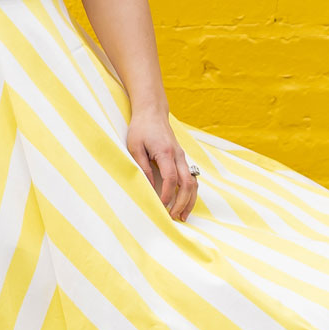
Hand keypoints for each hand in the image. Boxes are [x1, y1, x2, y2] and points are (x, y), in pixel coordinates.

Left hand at [126, 105, 196, 222]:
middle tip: (174, 217)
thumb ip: (143, 168)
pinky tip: (184, 203)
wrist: (152, 111)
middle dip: (182, 203)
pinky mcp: (182, 158)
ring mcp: (182, 157)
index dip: (167, 196)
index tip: (160, 207)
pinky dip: (190, 192)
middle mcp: (178, 155)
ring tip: (182, 216)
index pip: (171, 179)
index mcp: (166, 152)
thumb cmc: (141, 128)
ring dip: (189, 200)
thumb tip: (149, 188)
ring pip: (194, 182)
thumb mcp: (135, 147)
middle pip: (187, 184)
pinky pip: (191, 177)